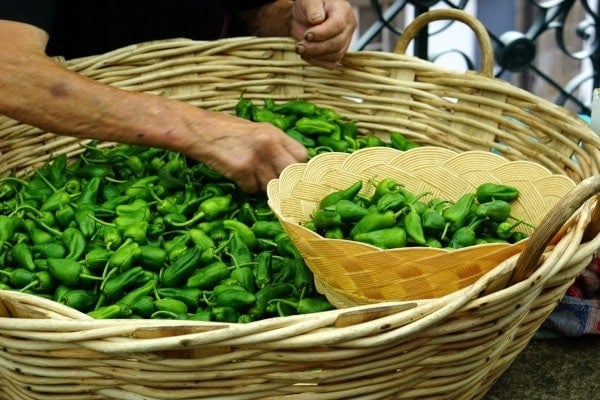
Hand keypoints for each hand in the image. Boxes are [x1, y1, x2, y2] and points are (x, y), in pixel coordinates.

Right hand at [182, 111, 307, 192]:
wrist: (199, 129)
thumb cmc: (226, 130)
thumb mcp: (256, 131)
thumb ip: (274, 146)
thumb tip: (290, 168)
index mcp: (275, 133)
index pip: (302, 156)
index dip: (298, 170)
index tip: (293, 177)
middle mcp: (270, 144)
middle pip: (292, 175)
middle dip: (286, 184)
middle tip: (277, 187)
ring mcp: (257, 158)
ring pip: (272, 185)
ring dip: (263, 186)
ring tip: (251, 176)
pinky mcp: (242, 170)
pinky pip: (252, 189)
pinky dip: (246, 187)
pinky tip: (237, 176)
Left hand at [291, 0, 356, 68]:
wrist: (302, 18)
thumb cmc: (307, 7)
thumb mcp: (308, 1)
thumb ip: (313, 7)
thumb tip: (317, 19)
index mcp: (344, 11)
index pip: (338, 25)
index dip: (322, 33)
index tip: (307, 35)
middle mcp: (348, 27)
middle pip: (337, 43)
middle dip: (316, 48)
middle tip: (299, 46)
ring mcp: (345, 42)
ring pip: (335, 56)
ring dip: (315, 56)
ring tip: (301, 49)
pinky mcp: (338, 54)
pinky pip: (331, 64)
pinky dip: (317, 62)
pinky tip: (307, 55)